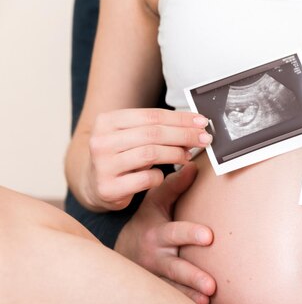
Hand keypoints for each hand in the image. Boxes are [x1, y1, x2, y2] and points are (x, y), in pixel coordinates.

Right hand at [87, 108, 211, 209]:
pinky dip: (160, 176)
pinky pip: (146, 178)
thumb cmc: (122, 157)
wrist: (95, 185)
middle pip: (153, 133)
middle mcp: (101, 141)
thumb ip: (157, 129)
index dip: (180, 119)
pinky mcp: (108, 188)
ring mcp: (103, 165)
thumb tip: (196, 125)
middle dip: (184, 135)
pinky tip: (163, 175)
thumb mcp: (133, 137)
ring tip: (188, 156)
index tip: (202, 121)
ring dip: (176, 154)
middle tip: (204, 139)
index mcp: (107, 121)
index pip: (152, 115)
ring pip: (150, 154)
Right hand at [115, 163, 215, 303]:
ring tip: (209, 299)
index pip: (176, 233)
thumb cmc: (148, 223)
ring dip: (191, 295)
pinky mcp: (159, 293)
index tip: (209, 236)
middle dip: (192, 275)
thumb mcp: (155, 204)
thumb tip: (194, 165)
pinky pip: (173, 302)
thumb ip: (174, 186)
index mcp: (157, 234)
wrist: (122, 253)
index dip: (191, 234)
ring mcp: (156, 278)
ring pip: (174, 289)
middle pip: (175, 267)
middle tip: (211, 284)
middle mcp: (156, 258)